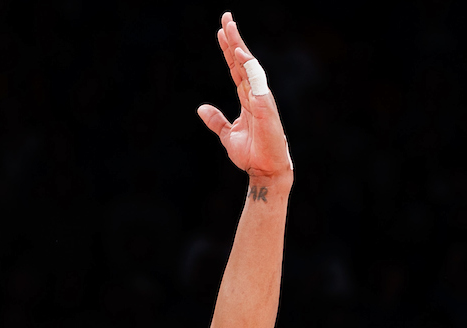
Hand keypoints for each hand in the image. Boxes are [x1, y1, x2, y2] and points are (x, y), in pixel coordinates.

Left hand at [197, 13, 291, 182]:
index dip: (228, 50)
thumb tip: (201, 108)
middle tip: (226, 17)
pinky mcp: (265, 107)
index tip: (220, 32)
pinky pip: (257, 83)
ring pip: (250, 67)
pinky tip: (241, 55)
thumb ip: (216, 120)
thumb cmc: (251, 154)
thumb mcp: (227, 134)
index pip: (236, 68)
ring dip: (240, 47)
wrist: (264, 170)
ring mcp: (261, 98)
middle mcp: (255, 93)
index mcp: (246, 97)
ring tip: (230, 29)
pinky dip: (249, 68)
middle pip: (243, 61)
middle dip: (234, 39)